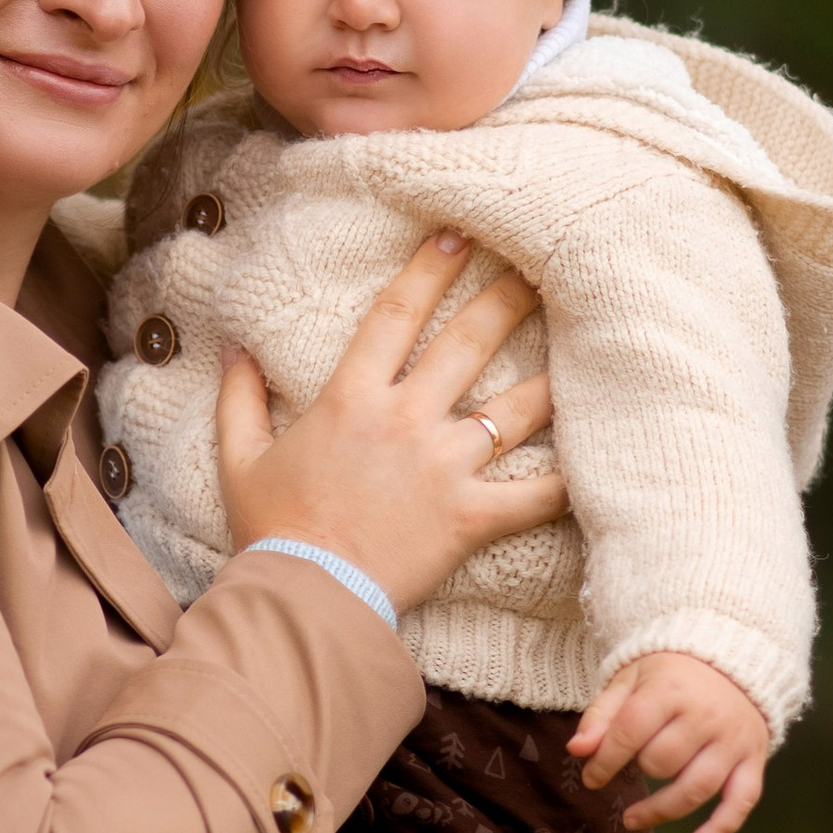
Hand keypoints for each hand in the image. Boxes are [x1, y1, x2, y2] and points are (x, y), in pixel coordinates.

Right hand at [217, 230, 564, 617]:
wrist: (304, 597)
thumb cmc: (272, 529)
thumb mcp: (240, 458)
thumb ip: (240, 398)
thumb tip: (233, 348)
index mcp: (352, 398)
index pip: (395, 314)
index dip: (429, 269)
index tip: (459, 236)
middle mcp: (405, 420)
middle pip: (467, 343)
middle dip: (506, 298)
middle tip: (541, 266)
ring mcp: (443, 466)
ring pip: (513, 408)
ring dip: (551, 372)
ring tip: (583, 342)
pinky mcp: (470, 516)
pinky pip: (533, 494)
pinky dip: (568, 478)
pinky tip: (598, 457)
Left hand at [571, 650, 772, 832]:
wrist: (734, 663)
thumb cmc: (673, 675)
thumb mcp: (632, 680)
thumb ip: (602, 714)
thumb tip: (577, 750)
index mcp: (672, 689)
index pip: (631, 731)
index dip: (605, 761)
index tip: (591, 778)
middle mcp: (707, 716)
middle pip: (663, 761)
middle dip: (639, 770)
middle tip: (630, 767)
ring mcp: (733, 741)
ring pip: (696, 788)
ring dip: (660, 811)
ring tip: (632, 819)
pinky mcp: (753, 760)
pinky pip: (742, 802)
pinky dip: (720, 829)